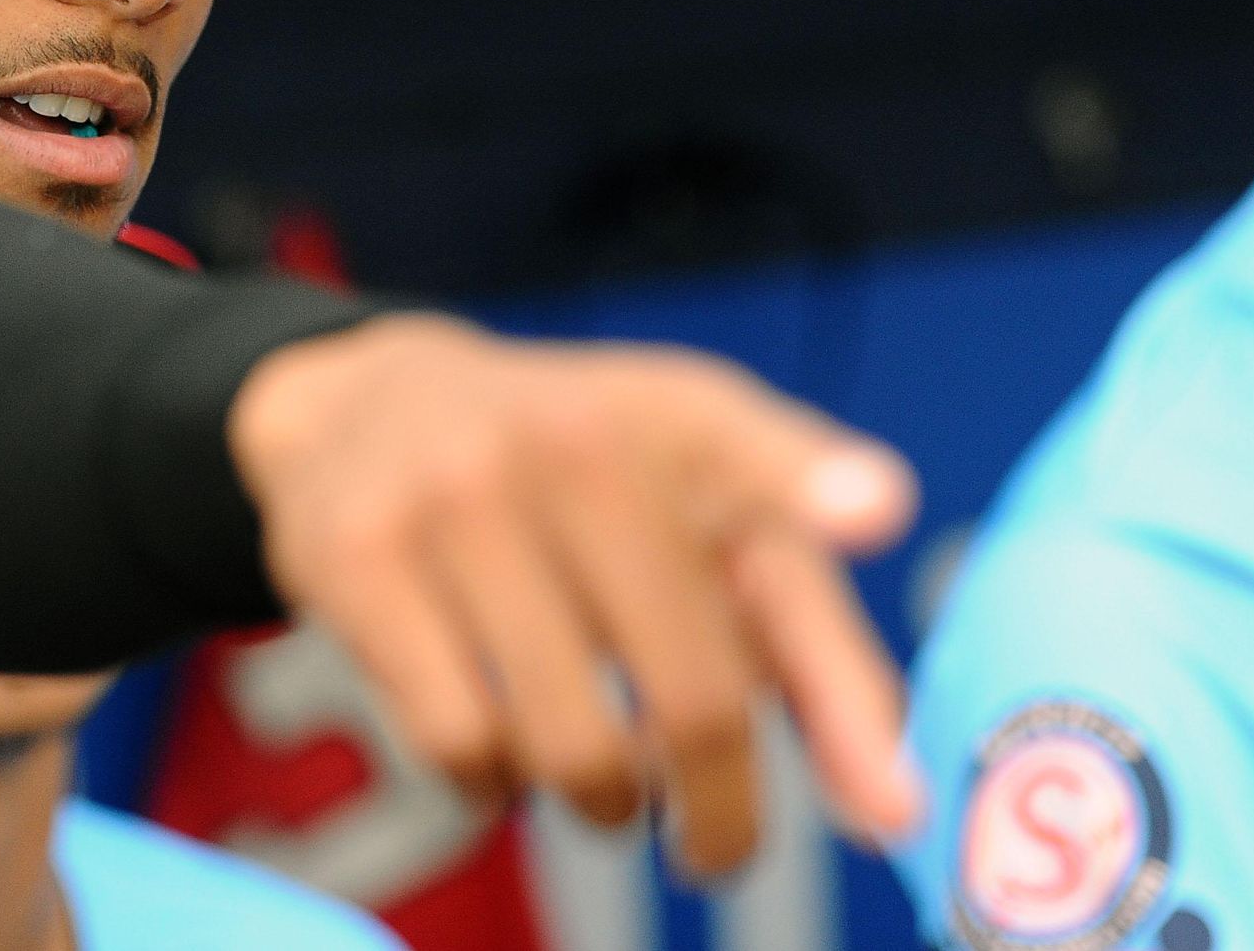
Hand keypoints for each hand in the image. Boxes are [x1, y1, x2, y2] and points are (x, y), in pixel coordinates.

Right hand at [227, 313, 920, 878]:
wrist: (367, 403)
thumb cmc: (585, 494)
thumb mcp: (707, 524)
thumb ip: (815, 656)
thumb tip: (896, 818)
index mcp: (679, 417)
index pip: (753, 445)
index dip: (812, 480)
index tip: (875, 508)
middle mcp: (572, 440)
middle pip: (693, 695)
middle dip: (722, 813)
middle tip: (717, 850)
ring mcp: (456, 495)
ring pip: (572, 745)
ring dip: (604, 805)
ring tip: (603, 785)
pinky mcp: (358, 556)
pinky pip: (458, 744)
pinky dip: (496, 790)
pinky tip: (502, 756)